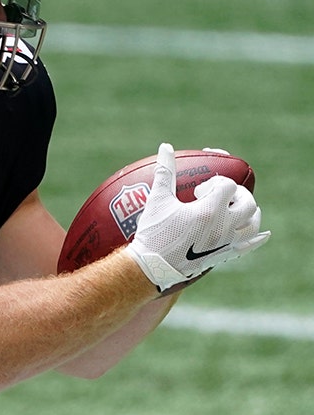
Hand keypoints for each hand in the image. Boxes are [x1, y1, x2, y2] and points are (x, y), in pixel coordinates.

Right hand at [124, 143, 269, 290]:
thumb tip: (165, 146)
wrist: (153, 267)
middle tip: (221, 195)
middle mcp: (224, 227)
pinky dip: (257, 238)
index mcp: (209, 211)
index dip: (215, 183)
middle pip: (247, 202)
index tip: (199, 192)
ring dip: (249, 212)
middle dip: (237, 194)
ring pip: (253, 223)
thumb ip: (165, 172)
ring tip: (235, 209)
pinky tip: (262, 234)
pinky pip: (250, 245)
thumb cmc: (153, 233)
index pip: (227, 186)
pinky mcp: (226, 254)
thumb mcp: (157, 200)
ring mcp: (227, 242)